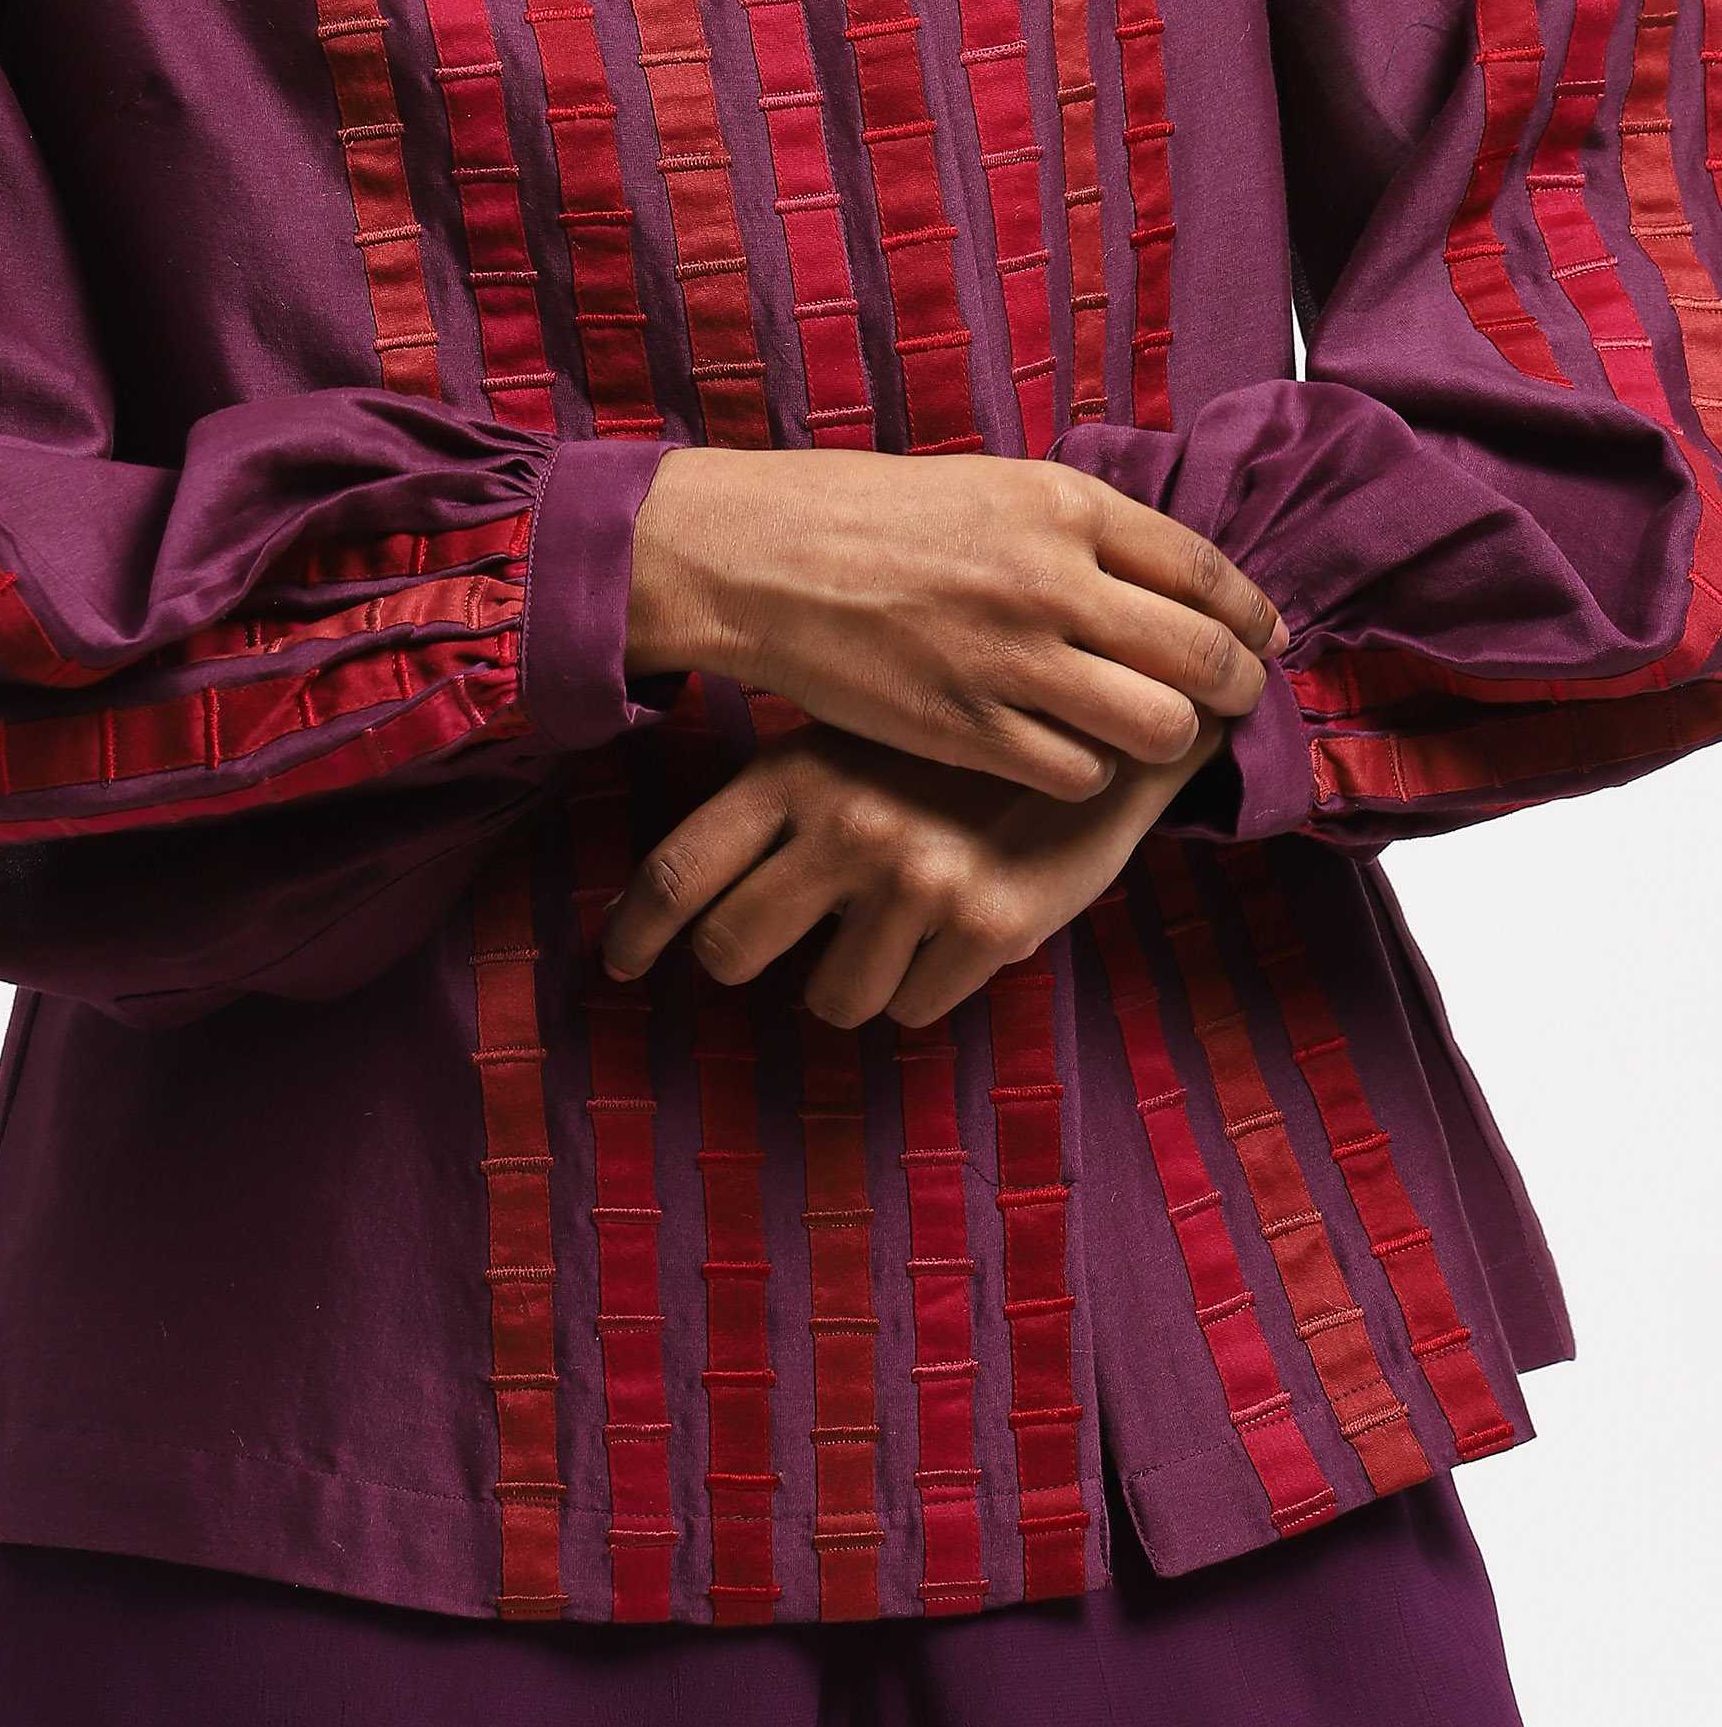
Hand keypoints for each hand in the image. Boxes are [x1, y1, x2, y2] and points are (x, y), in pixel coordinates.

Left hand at [598, 716, 1229, 1028]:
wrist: (1105, 718)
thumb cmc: (953, 742)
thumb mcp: (851, 739)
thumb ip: (777, 804)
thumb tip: (686, 894)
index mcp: (796, 775)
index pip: (676, 871)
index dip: (635, 932)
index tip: (622, 965)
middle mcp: (848, 829)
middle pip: (733, 950)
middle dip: (740, 961)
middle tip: (766, 947)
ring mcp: (919, 881)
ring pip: (831, 999)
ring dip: (848, 979)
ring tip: (889, 924)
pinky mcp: (990, 927)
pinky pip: (913, 1009)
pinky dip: (923, 985)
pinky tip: (953, 926)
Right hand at [625, 446, 1284, 802]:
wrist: (762, 559)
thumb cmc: (868, 515)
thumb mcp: (991, 486)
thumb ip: (1079, 530)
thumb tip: (1166, 581)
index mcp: (1065, 505)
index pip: (1206, 570)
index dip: (1252, 616)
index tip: (1262, 639)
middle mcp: (1053, 580)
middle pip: (1203, 656)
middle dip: (1236, 689)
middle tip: (1232, 700)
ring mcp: (1013, 660)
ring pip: (1156, 727)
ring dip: (1169, 738)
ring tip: (1154, 735)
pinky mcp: (969, 729)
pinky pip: (1079, 772)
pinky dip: (1087, 771)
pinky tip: (1067, 753)